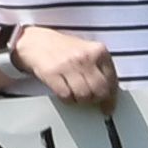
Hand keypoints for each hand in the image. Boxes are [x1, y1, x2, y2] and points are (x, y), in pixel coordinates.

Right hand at [2, 19, 117, 106]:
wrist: (35, 42)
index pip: (112, 81)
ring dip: (80, 100)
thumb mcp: (87, 51)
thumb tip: (110, 93)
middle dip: (96, 100)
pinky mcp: (53, 74)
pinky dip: (67, 99)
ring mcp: (69, 65)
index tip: (109, 106)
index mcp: (98, 50)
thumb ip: (100, 68)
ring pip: (84, 96)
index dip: (111, 97)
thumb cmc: (63, 49)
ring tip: (76, 94)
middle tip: (91, 100)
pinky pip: (66, 96)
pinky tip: (65, 92)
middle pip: (100, 91)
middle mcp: (85, 57)